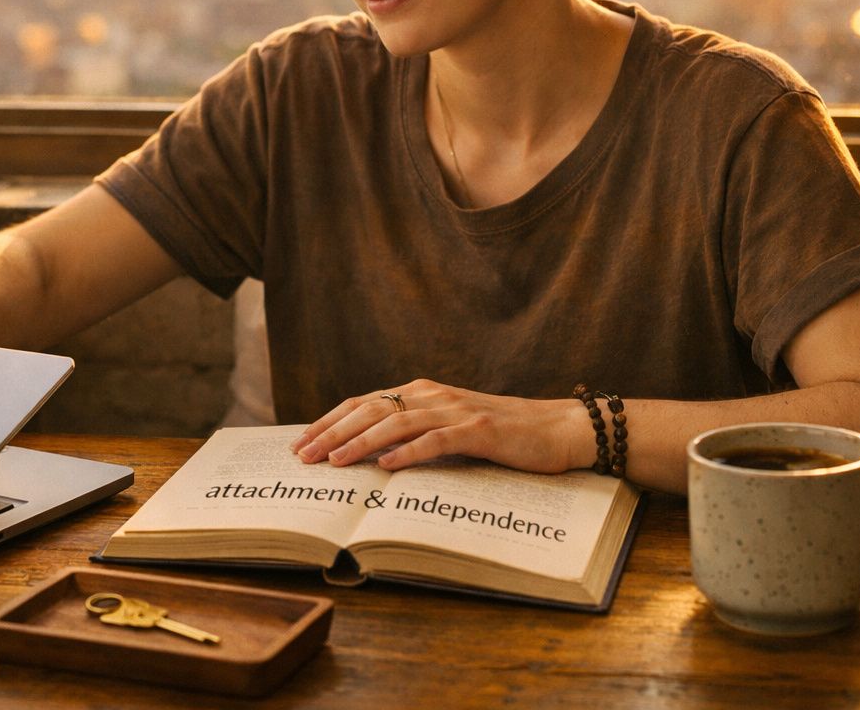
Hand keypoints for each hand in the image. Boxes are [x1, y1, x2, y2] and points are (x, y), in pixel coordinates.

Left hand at [290, 379, 589, 473]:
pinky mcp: (480, 430)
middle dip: (331, 432)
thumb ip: (414, 432)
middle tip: (303, 456)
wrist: (558, 428)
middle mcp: (433, 395)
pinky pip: (437, 440)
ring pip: (396, 422)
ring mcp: (456, 410)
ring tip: (334, 462)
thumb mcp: (450, 428)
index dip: (329, 421)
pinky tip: (386, 467)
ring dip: (361, 443)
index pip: (363, 403)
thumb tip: (369, 455)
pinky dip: (409, 452)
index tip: (300, 443)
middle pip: (370, 410)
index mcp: (422, 392)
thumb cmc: (503, 435)